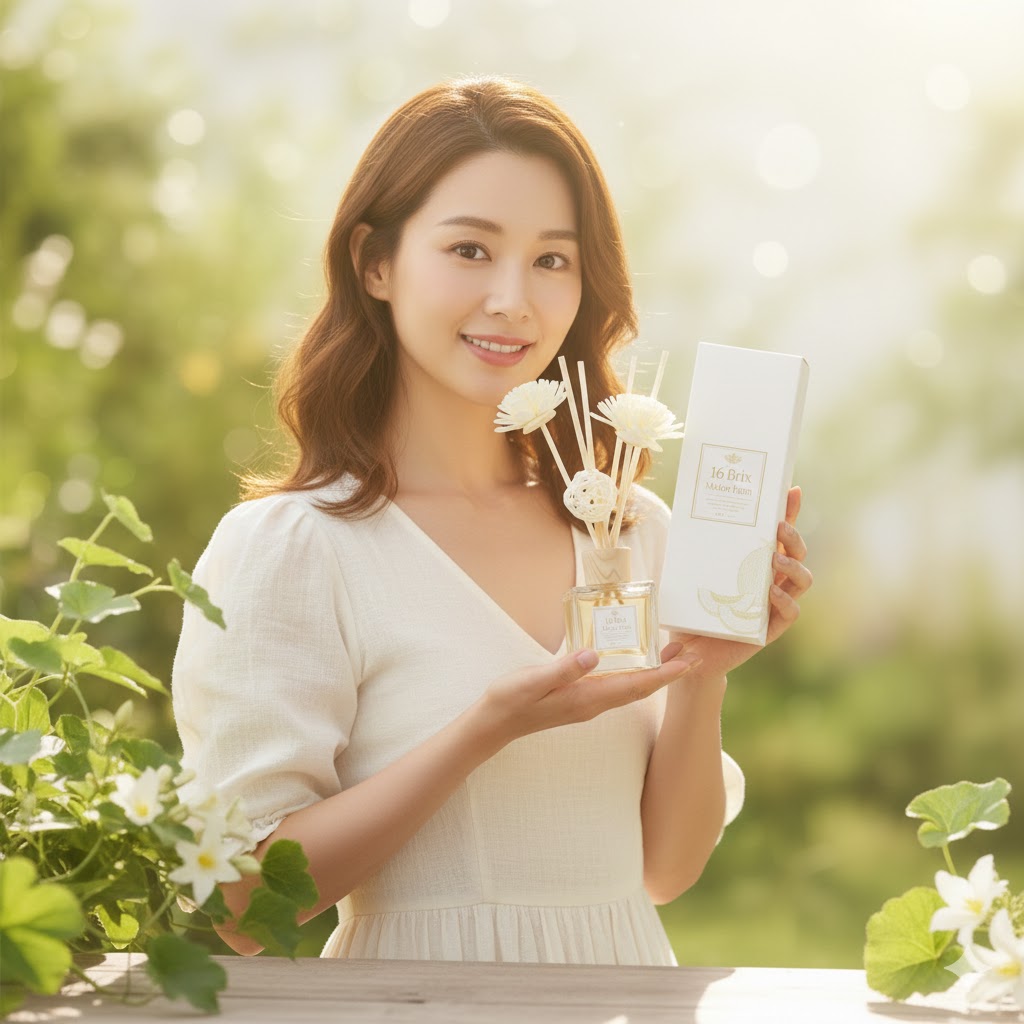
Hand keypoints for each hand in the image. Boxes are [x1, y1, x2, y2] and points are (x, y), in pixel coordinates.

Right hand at [478, 645, 705, 745]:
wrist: (494, 724)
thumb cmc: (511, 700)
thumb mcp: (533, 681)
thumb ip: (563, 669)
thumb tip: (593, 655)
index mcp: (587, 698)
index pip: (636, 686)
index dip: (665, 674)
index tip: (690, 662)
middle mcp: (594, 703)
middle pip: (641, 688)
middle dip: (669, 673)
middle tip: (694, 653)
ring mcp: (587, 703)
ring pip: (631, 687)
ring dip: (655, 673)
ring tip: (673, 654)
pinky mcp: (580, 698)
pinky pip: (616, 686)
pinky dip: (634, 673)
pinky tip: (634, 661)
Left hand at [662, 485, 812, 682]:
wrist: (689, 655)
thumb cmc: (693, 612)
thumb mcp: (689, 578)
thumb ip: (690, 555)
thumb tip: (680, 519)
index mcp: (756, 564)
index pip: (777, 534)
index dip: (788, 511)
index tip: (792, 489)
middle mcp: (771, 580)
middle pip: (797, 552)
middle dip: (793, 535)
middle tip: (779, 526)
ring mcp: (775, 604)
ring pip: (802, 578)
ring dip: (793, 565)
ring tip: (775, 559)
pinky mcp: (772, 628)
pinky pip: (791, 611)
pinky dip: (784, 600)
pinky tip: (771, 593)